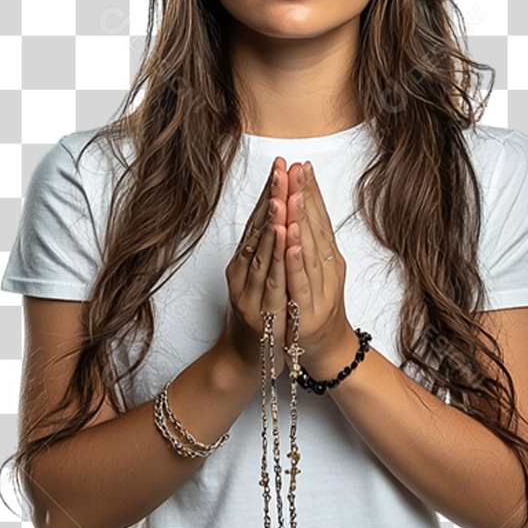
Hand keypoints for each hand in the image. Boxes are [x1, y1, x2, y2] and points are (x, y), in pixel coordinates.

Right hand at [217, 157, 290, 377]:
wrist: (247, 362)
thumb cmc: (258, 318)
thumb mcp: (258, 279)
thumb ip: (263, 250)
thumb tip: (275, 213)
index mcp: (243, 262)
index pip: (258, 220)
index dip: (268, 192)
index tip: (280, 165)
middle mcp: (242, 274)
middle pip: (258, 230)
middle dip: (271, 198)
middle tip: (281, 169)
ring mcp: (249, 293)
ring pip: (263, 252)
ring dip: (273, 222)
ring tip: (282, 195)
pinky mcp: (260, 313)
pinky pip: (271, 281)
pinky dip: (278, 258)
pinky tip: (285, 237)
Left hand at [283, 160, 355, 369]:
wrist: (325, 353)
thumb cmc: (316, 308)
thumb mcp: (317, 271)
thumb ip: (313, 243)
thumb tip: (303, 207)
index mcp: (329, 259)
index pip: (320, 219)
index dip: (311, 191)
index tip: (302, 164)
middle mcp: (328, 271)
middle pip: (314, 229)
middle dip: (304, 196)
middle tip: (296, 168)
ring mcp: (318, 291)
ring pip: (308, 252)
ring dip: (301, 222)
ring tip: (293, 195)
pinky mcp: (306, 313)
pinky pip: (300, 284)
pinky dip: (296, 262)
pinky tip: (291, 242)